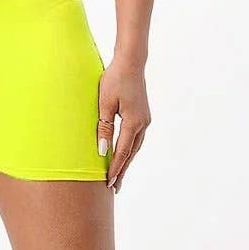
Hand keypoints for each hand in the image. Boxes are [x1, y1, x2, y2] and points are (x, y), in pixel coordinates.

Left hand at [97, 57, 150, 193]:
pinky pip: (136, 137)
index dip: (115, 168)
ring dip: (126, 160)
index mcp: (134, 122)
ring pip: (135, 146)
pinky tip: (124, 152)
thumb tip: (103, 151)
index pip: (122, 152)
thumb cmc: (114, 79)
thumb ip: (104, 127)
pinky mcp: (143, 114)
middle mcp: (143, 123)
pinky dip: (129, 148)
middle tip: (114, 187)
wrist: (130, 62)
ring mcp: (145, 119)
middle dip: (122, 170)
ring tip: (118, 175)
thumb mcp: (105, 103)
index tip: (109, 183)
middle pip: (131, 153)